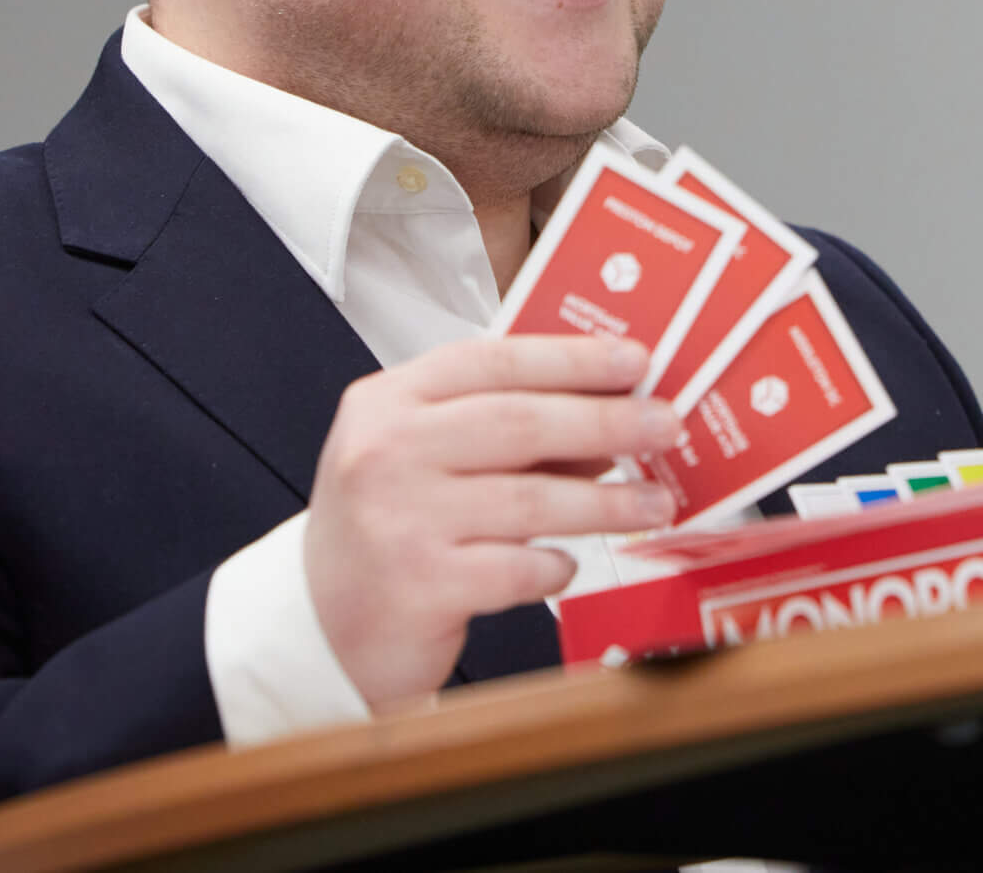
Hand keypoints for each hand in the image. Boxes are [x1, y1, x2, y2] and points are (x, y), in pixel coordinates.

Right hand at [303, 334, 682, 709]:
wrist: (318, 625)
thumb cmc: (388, 527)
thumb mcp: (428, 458)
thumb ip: (507, 430)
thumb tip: (612, 411)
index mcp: (387, 402)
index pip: (493, 361)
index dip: (572, 358)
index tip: (634, 361)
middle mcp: (385, 453)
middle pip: (520, 422)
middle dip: (607, 423)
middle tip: (665, 426)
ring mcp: (399, 521)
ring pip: (531, 498)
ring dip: (606, 501)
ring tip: (655, 503)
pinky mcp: (420, 587)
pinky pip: (517, 566)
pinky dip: (556, 564)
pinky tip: (568, 562)